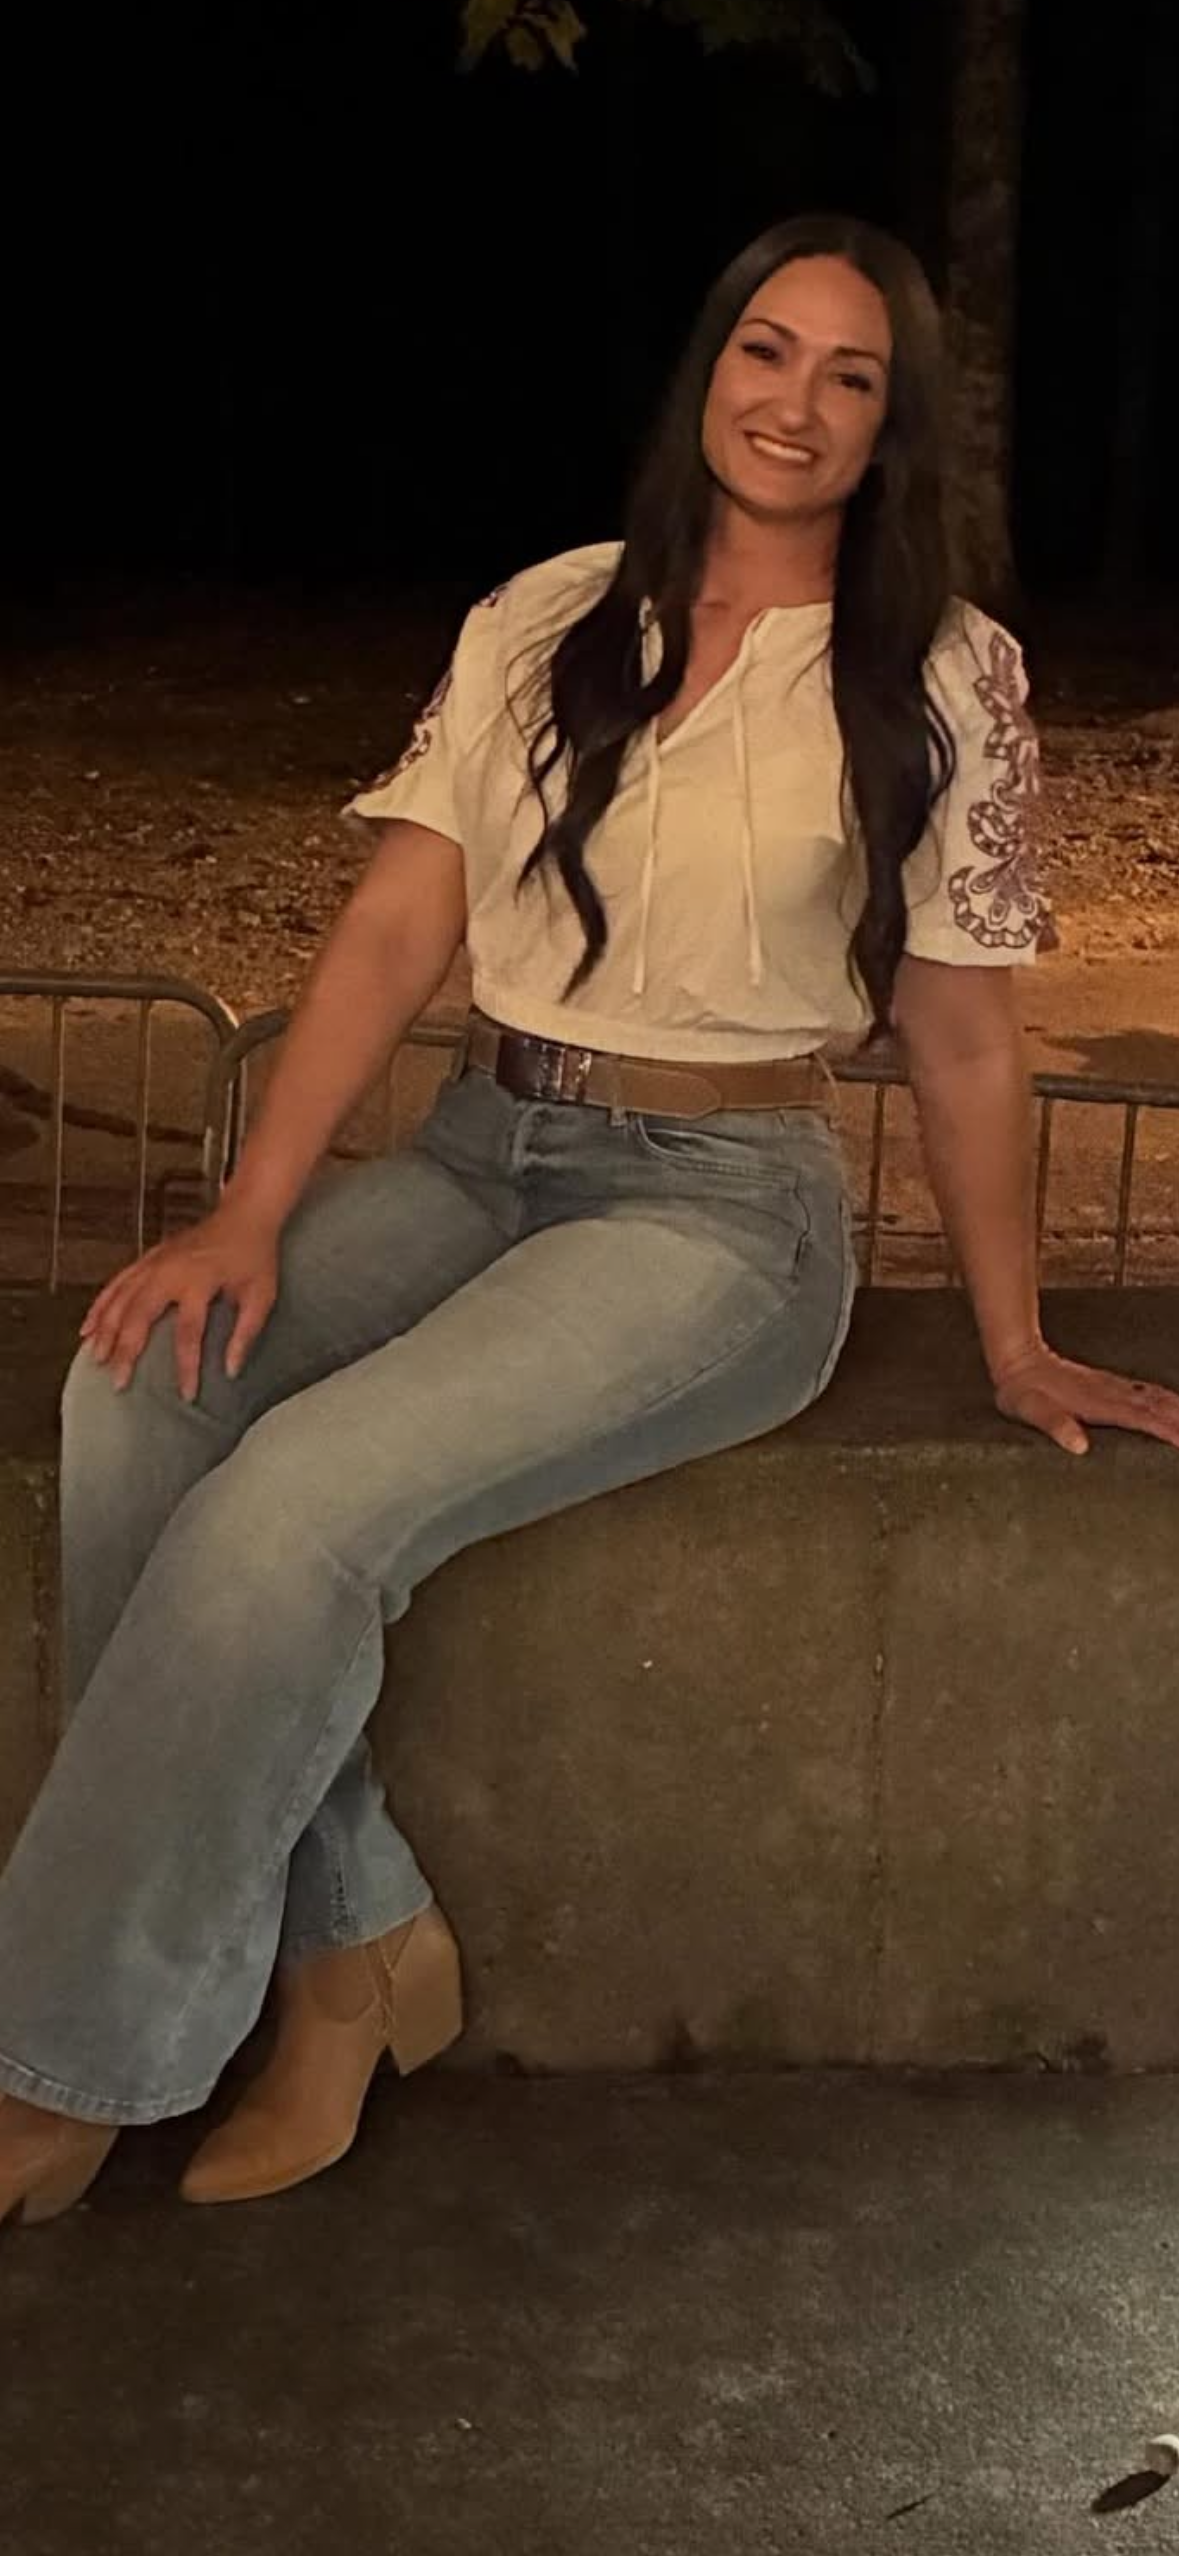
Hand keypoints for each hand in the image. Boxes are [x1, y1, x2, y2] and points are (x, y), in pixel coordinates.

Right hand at [78, 1198, 280, 1401]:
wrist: (244, 1215)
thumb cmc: (255, 1259)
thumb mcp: (261, 1296)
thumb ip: (246, 1334)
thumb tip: (231, 1372)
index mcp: (200, 1281)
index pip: (188, 1333)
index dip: (187, 1367)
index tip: (186, 1395)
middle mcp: (171, 1271)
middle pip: (139, 1316)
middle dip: (126, 1351)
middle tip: (118, 1382)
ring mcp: (155, 1262)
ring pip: (120, 1300)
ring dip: (106, 1331)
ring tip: (97, 1360)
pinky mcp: (148, 1258)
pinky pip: (116, 1284)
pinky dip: (100, 1306)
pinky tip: (88, 1328)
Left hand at [992, 1342, 1178, 1456]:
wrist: (1019, 1360)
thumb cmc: (1022, 1392)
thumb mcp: (1030, 1410)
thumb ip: (1055, 1425)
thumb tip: (1079, 1446)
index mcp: (1096, 1404)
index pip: (1140, 1419)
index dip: (1165, 1430)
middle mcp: (1109, 1393)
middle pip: (1156, 1407)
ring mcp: (1110, 1387)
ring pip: (1154, 1397)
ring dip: (1178, 1408)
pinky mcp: (1107, 1384)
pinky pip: (1145, 1391)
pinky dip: (1165, 1398)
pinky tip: (1173, 1402)